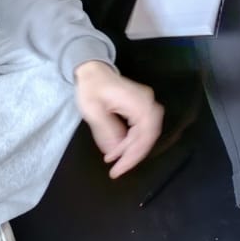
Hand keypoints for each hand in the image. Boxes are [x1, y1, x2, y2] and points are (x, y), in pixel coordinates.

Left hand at [73, 60, 162, 177]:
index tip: (119, 169)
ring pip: (147, 135)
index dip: (134, 154)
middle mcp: (148, 102)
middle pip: (148, 136)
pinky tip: (120, 149)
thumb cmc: (91, 87)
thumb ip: (105, 130)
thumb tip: (114, 152)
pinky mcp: (143, 108)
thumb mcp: (92, 110)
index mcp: (137, 101)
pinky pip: (143, 130)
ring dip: (132, 150)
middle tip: (117, 169)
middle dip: (133, 155)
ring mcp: (147, 104)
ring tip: (116, 161)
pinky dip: (132, 142)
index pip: (144, 134)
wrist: (93, 71)